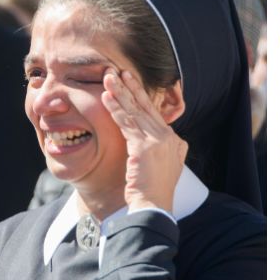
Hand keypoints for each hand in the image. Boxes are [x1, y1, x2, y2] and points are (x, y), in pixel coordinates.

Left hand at [102, 69, 186, 212]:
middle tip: (119, 71)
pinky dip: (116, 109)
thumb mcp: (168, 167)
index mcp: (173, 140)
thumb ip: (168, 150)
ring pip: (135, 111)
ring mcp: (158, 140)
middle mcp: (168, 136)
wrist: (154, 208)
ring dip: (120, 92)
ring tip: (109, 77)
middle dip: (131, 87)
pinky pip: (126, 123)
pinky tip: (106, 98)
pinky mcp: (145, 147)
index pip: (153, 112)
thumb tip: (167, 141)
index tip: (130, 82)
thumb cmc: (155, 192)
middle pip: (146, 106)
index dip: (140, 96)